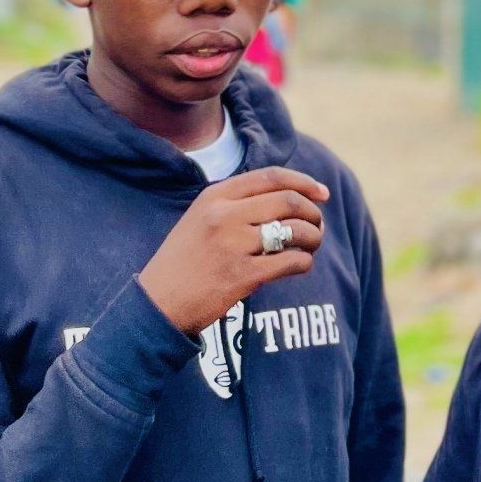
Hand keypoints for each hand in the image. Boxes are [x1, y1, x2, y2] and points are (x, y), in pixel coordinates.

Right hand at [139, 168, 329, 335]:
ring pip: (295, 230)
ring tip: (311, 246)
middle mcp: (224, 215)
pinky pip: (292, 261)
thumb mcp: (200, 219)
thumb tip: (288, 197)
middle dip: (312, 213)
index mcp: (214, 196)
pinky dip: (304, 262)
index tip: (323, 193)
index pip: (271, 177)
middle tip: (318, 226)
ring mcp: (233, 245)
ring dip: (313, 237)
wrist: (157, 304)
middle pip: (289, 201)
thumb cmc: (183, 262)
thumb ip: (234, 204)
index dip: (304, 182)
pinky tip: (300, 265)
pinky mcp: (242, 275)